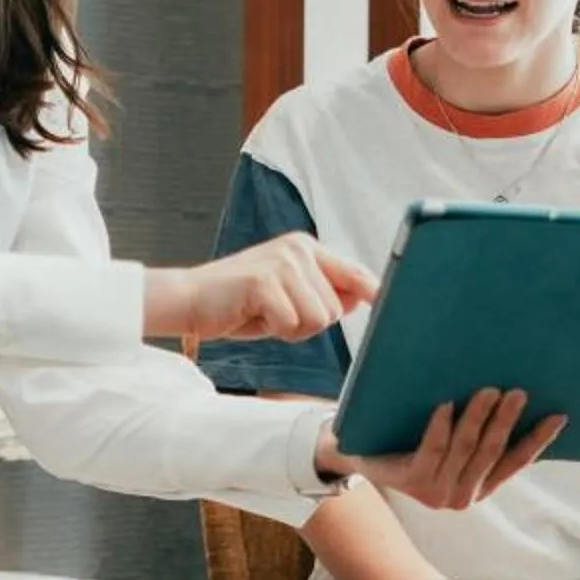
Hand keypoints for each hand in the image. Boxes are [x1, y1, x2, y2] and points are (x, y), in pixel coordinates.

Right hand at [147, 233, 376, 342]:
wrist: (191, 300)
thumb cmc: (240, 303)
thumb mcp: (288, 296)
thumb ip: (323, 293)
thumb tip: (363, 297)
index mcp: (306, 248)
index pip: (353, 272)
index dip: (372, 292)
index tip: (388, 302)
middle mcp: (298, 250)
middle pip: (336, 308)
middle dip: (308, 323)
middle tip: (275, 314)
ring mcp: (282, 263)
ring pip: (318, 319)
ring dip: (292, 329)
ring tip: (265, 314)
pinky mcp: (265, 281)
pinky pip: (292, 324)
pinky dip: (275, 331)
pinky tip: (253, 315)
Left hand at [319, 389, 566, 511]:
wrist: (360, 457)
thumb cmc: (412, 443)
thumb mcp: (451, 443)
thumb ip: (480, 432)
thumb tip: (514, 393)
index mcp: (480, 487)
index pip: (516, 462)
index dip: (538, 440)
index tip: (558, 416)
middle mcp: (463, 496)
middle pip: (491, 451)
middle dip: (507, 420)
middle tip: (519, 392)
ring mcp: (437, 493)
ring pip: (465, 448)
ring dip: (478, 417)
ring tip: (488, 390)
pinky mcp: (413, 483)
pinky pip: (432, 449)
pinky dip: (440, 426)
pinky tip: (445, 405)